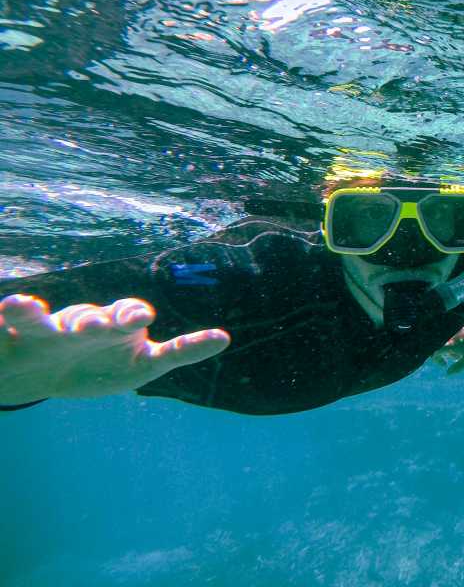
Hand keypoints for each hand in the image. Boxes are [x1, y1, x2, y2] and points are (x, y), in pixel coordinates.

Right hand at [0, 294, 229, 403]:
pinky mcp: (12, 342)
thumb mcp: (144, 365)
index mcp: (114, 326)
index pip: (127, 314)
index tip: (142, 318)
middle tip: (91, 328)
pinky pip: (3, 327)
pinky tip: (2, 304)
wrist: (46, 376)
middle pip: (86, 318)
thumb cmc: (103, 366)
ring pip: (39, 320)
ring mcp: (45, 332)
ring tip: (24, 305)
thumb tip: (225, 337)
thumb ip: (180, 350)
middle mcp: (80, 323)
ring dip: (32, 312)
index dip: (133, 315)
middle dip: (90, 322)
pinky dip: (3, 314)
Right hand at [432, 312, 463, 374]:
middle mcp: (450, 336)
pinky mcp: (463, 327)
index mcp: (449, 344)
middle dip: (448, 354)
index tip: (445, 365)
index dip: (437, 360)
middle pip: (443, 346)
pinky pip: (456, 335)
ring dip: (454, 349)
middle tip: (457, 359)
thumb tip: (448, 373)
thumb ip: (457, 368)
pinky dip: (459, 342)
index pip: (435, 352)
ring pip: (450, 341)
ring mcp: (456, 331)